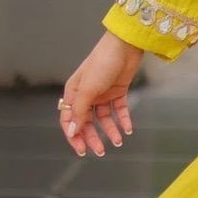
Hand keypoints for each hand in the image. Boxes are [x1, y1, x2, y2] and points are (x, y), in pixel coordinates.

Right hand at [59, 33, 143, 156]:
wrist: (125, 46)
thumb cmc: (102, 62)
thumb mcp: (88, 89)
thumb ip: (79, 111)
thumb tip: (70, 131)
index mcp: (74, 93)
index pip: (69, 120)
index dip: (74, 135)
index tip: (81, 150)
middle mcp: (86, 95)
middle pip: (87, 122)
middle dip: (92, 137)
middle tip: (100, 151)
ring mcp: (102, 93)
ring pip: (103, 118)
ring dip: (109, 130)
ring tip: (117, 141)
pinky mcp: (117, 91)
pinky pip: (118, 109)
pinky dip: (122, 120)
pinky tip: (127, 129)